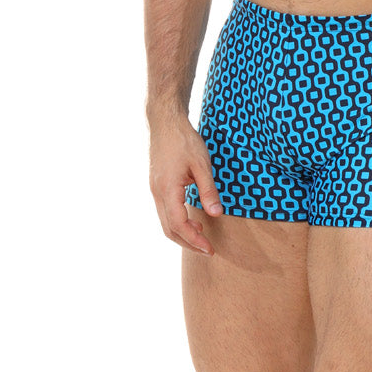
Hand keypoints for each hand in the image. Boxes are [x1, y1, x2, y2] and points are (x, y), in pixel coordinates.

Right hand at [149, 115, 223, 255]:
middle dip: (188, 243)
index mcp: (167, 190)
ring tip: (202, 236)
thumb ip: (208, 190)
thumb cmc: (183, 140)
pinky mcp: (157, 185)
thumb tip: (216, 214)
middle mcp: (157, 193)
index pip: (178, 225)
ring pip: (165, 221)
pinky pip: (165, 211)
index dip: (194, 241)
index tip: (210, 249)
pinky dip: (177, 221)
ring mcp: (155, 189)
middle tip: (208, 249)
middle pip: (169, 229)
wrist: (164, 122)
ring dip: (182, 233)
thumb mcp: (201, 164)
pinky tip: (192, 219)